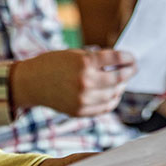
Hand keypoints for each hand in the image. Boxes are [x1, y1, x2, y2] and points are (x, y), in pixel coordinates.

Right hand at [10, 48, 134, 115]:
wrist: (31, 82)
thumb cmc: (53, 63)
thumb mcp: (75, 54)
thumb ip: (96, 59)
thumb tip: (119, 64)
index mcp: (85, 62)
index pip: (116, 60)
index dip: (128, 58)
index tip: (133, 58)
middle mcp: (85, 81)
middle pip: (118, 78)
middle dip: (129, 73)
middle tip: (133, 69)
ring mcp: (83, 99)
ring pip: (113, 95)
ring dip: (121, 87)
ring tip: (122, 81)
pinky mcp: (80, 111)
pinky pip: (104, 108)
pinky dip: (112, 100)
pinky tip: (113, 93)